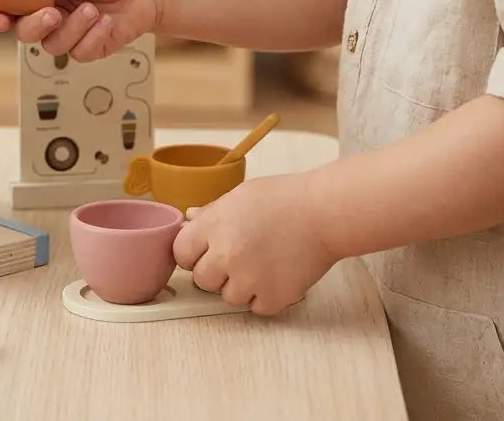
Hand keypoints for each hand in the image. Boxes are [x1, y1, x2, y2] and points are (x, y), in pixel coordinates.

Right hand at [0, 0, 162, 61]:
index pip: (12, 5)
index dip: (0, 13)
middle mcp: (52, 13)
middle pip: (25, 32)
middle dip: (35, 25)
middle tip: (53, 13)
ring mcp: (71, 33)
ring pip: (52, 46)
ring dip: (72, 29)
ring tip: (93, 9)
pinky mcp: (90, 48)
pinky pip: (79, 53)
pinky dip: (93, 37)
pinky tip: (107, 21)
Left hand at [172, 173, 338, 314]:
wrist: (322, 213)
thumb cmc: (282, 198)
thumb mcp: (239, 196)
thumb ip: (211, 213)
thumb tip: (189, 219)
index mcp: (212, 227)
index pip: (181, 253)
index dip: (193, 252)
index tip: (205, 250)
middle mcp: (226, 255)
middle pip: (202, 280)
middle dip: (215, 271)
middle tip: (236, 257)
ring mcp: (249, 279)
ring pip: (227, 297)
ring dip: (240, 286)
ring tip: (260, 263)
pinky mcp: (273, 297)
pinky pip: (255, 307)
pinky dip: (264, 296)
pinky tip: (274, 274)